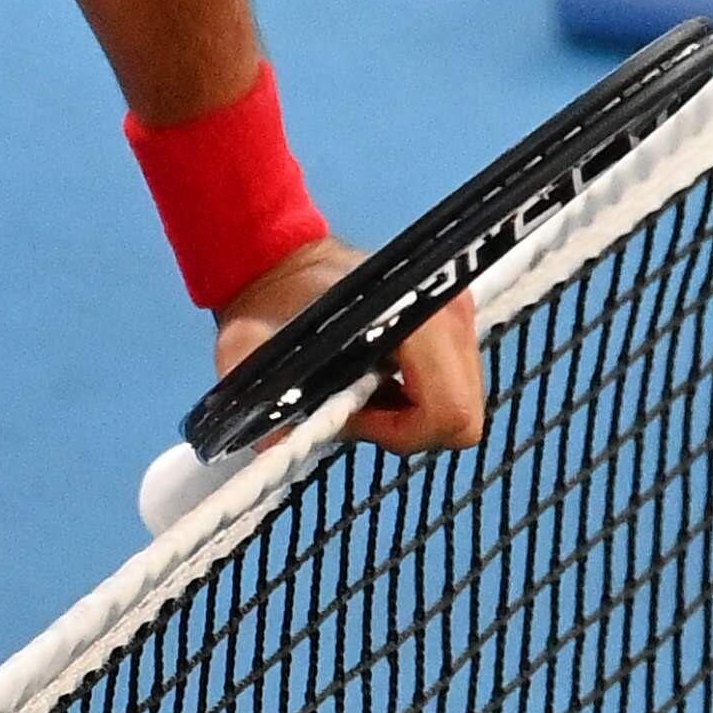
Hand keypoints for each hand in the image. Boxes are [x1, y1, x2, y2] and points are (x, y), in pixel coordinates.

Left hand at [218, 236, 486, 457]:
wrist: (284, 263)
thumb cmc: (270, 305)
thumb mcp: (251, 355)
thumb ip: (264, 403)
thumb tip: (280, 449)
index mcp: (416, 320)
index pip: (450, 412)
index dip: (399, 432)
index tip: (350, 413)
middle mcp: (451, 314)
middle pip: (460, 417)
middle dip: (408, 427)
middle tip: (354, 407)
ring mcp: (460, 317)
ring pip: (459, 406)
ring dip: (412, 414)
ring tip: (361, 391)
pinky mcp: (456, 324)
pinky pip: (453, 388)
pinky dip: (418, 397)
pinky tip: (378, 380)